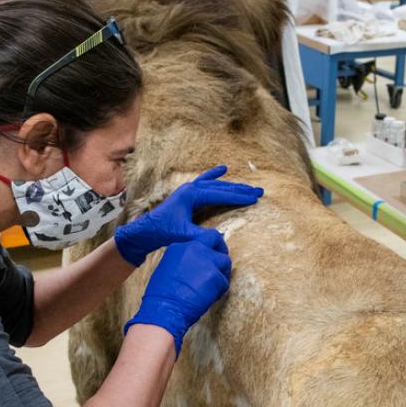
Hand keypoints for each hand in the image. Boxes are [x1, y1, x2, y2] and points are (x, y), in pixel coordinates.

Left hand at [114, 166, 261, 266]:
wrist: (146, 231)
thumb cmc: (162, 232)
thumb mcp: (183, 235)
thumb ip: (201, 235)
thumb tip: (218, 237)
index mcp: (191, 195)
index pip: (220, 195)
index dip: (238, 197)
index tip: (254, 198)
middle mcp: (191, 188)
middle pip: (221, 187)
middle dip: (241, 190)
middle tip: (260, 192)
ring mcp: (189, 190)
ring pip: (216, 185)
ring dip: (233, 186)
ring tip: (249, 188)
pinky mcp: (187, 195)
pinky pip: (204, 182)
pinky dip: (214, 175)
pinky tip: (223, 169)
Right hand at [123, 238, 231, 355]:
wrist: (165, 308)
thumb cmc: (161, 296)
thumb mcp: (167, 269)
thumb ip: (182, 262)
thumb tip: (193, 267)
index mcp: (179, 247)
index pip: (200, 240)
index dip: (206, 249)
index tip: (208, 258)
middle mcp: (194, 248)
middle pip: (215, 239)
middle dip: (220, 249)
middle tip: (220, 263)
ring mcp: (206, 261)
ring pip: (225, 261)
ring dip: (222, 273)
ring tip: (214, 286)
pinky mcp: (215, 276)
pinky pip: (225, 281)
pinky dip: (220, 290)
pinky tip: (210, 297)